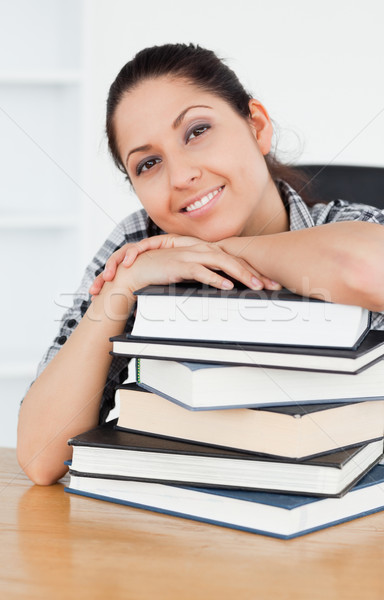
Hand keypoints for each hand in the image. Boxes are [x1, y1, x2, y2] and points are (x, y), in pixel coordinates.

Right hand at [89, 234, 280, 295]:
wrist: (138, 268)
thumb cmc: (163, 271)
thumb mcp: (190, 272)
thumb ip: (208, 275)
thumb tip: (226, 286)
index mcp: (205, 251)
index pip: (235, 259)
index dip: (254, 270)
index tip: (270, 282)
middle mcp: (201, 249)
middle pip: (234, 259)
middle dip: (255, 273)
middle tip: (271, 285)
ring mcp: (191, 255)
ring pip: (222, 263)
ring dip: (241, 274)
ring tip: (255, 285)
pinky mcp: (180, 264)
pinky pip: (201, 271)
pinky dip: (215, 278)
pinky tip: (226, 285)